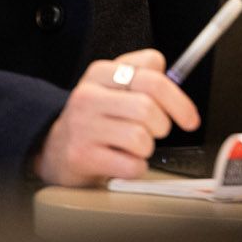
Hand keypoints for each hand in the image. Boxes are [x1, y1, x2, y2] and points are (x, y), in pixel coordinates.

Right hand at [34, 49, 199, 186]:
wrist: (53, 149)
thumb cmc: (95, 118)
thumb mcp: (114, 86)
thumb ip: (144, 74)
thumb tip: (174, 76)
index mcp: (101, 73)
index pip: (153, 77)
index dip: (179, 101)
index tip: (189, 118)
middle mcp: (88, 96)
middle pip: (148, 108)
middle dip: (161, 126)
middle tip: (153, 132)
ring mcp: (82, 126)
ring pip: (141, 138)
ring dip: (146, 148)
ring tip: (131, 147)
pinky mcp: (81, 156)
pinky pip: (131, 165)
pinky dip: (135, 168)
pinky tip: (122, 162)